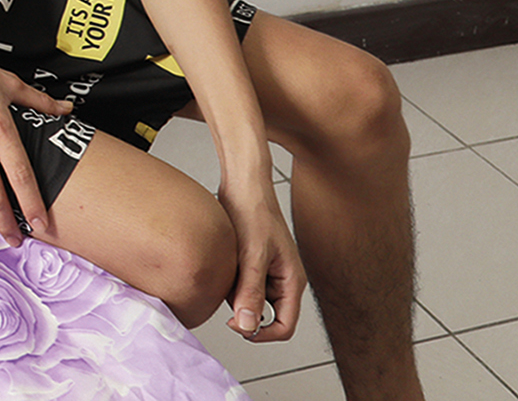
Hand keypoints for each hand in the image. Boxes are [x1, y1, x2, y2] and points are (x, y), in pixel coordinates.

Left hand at [219, 185, 306, 342]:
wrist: (242, 185)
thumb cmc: (254, 213)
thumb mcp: (252, 255)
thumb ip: (250, 292)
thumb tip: (248, 326)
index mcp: (292, 281)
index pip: (284, 326)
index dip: (262, 333)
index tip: (237, 324)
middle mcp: (282, 280)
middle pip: (265, 316)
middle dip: (245, 309)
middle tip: (227, 290)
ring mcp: (268, 273)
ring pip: (250, 301)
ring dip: (235, 293)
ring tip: (229, 268)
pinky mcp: (253, 265)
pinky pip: (241, 285)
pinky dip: (230, 280)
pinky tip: (226, 262)